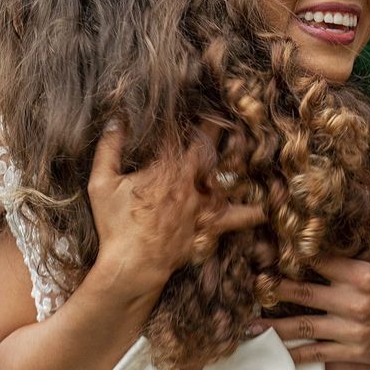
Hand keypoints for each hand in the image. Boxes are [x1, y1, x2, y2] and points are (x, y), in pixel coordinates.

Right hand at [88, 124, 265, 296]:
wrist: (134, 265)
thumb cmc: (116, 225)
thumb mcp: (102, 184)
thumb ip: (109, 149)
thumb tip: (117, 119)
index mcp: (166, 168)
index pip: (176, 135)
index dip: (181, 118)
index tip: (188, 104)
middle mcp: (191, 182)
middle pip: (206, 149)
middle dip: (214, 130)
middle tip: (222, 117)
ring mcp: (204, 204)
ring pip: (227, 176)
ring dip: (235, 161)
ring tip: (248, 145)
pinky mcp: (212, 225)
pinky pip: (239, 217)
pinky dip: (252, 211)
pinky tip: (267, 205)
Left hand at [257, 232, 369, 365]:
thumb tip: (365, 206)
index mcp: (360, 273)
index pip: (320, 260)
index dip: (294, 255)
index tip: (269, 250)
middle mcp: (352, 300)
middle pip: (303, 291)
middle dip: (273, 288)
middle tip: (249, 285)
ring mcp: (351, 327)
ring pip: (304, 325)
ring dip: (274, 326)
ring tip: (249, 325)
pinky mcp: (353, 350)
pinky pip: (318, 353)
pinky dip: (296, 355)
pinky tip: (277, 355)